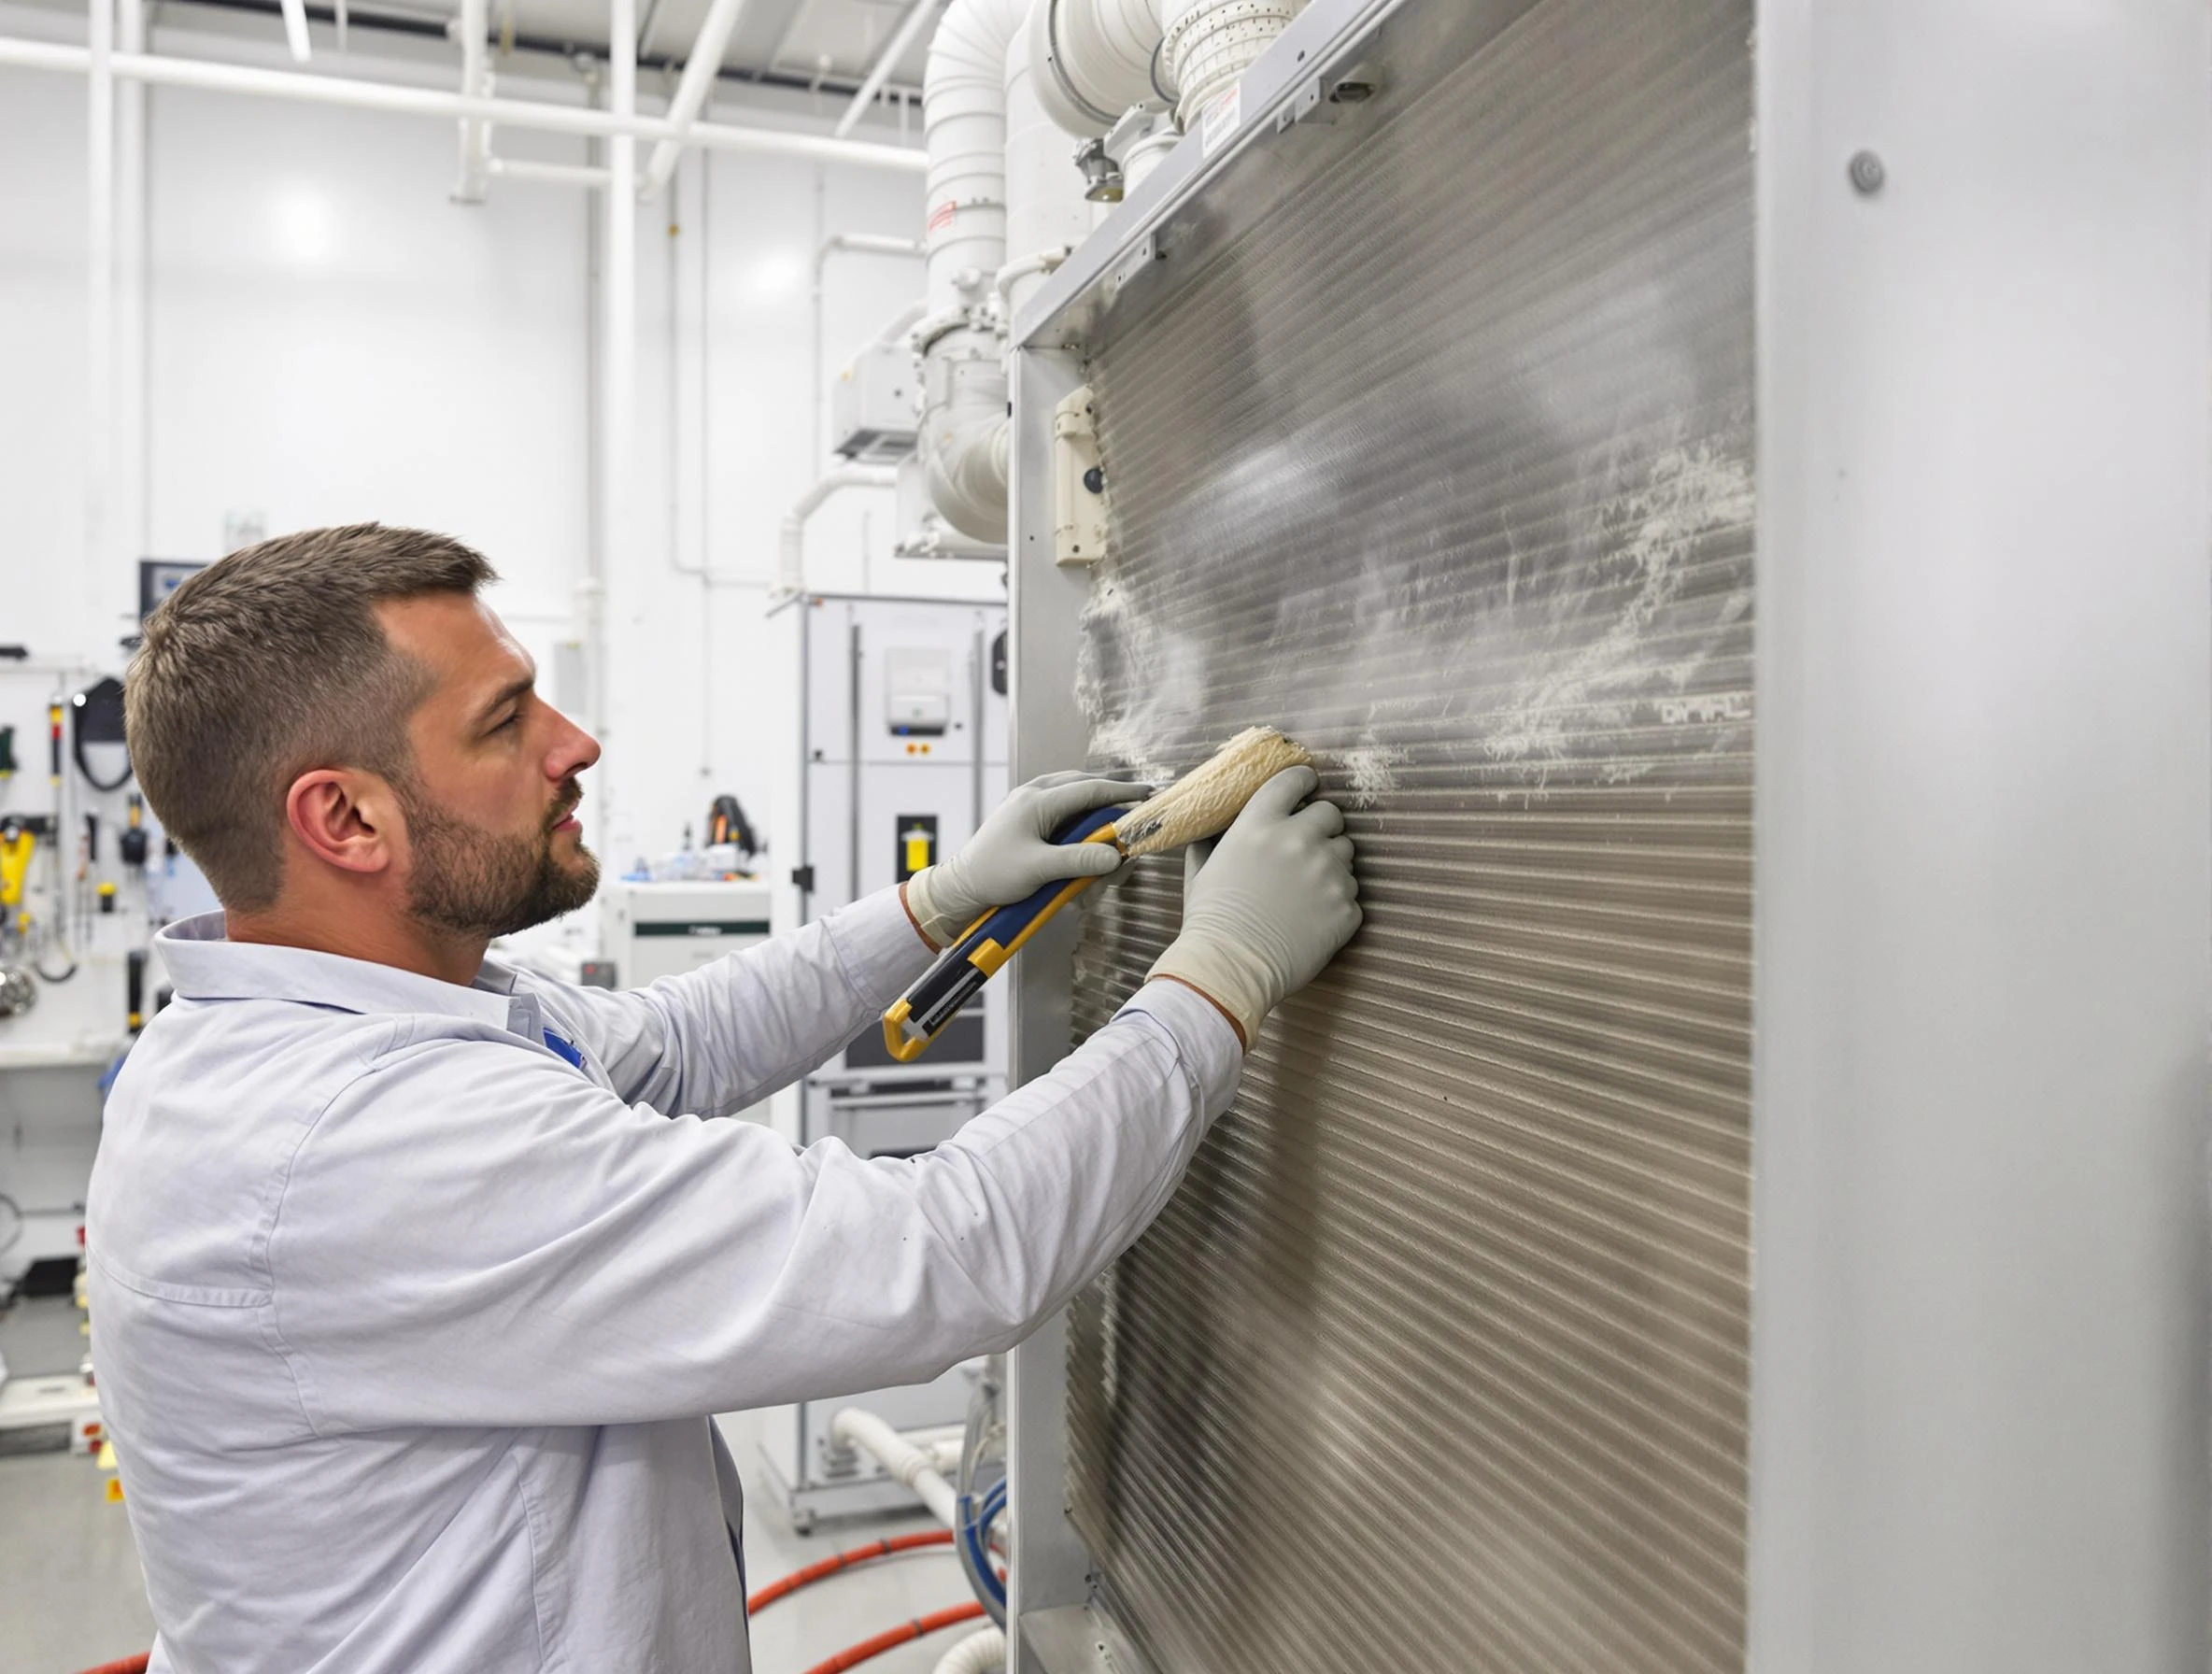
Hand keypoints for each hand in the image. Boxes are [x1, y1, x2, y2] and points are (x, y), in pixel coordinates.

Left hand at [903, 770, 1150, 946]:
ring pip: (1073, 795)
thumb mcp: (1039, 870)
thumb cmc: (993, 875)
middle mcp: (1034, 794)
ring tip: (1110, 831)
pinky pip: (1061, 807)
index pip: (1090, 789)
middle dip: (1111, 801)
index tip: (1147, 796)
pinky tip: (1085, 837)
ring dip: (1093, 810)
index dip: (1121, 793)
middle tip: (1133, 817)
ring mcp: (1028, 803)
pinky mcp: (1026, 816)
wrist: (961, 885)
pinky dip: (1078, 819)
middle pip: (1084, 786)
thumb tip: (1114, 857)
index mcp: (1037, 801)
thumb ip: (1078, 861)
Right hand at [1146, 766, 1359, 1047]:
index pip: (1294, 781)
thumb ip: (1211, 841)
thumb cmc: (1210, 920)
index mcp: (1260, 824)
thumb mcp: (1200, 871)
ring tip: (1307, 889)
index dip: (1302, 781)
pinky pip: (1351, 895)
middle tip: (1307, 846)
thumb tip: (1214, 829)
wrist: (1230, 968)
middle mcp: (1299, 840)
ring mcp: (1328, 873)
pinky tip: (1312, 917)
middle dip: (1321, 826)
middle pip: (1330, 814)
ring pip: (1346, 854)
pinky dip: (1336, 903)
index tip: (1305, 787)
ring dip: (1331, 865)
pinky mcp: (1346, 908)